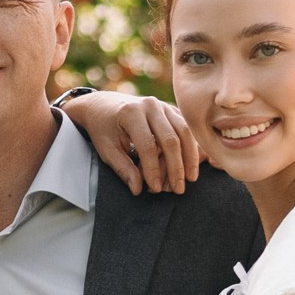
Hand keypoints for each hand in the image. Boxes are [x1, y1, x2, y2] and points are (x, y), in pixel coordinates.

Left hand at [60, 89, 203, 192]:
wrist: (102, 105)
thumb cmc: (102, 129)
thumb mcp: (106, 150)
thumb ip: (123, 169)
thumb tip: (138, 190)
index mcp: (131, 113)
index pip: (147, 146)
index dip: (153, 170)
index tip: (155, 189)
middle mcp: (150, 106)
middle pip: (171, 138)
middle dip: (176, 167)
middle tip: (179, 189)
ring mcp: (163, 105)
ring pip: (184, 131)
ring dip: (190, 157)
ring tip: (191, 179)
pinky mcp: (170, 109)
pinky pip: (186, 128)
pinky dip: (191, 146)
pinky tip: (192, 164)